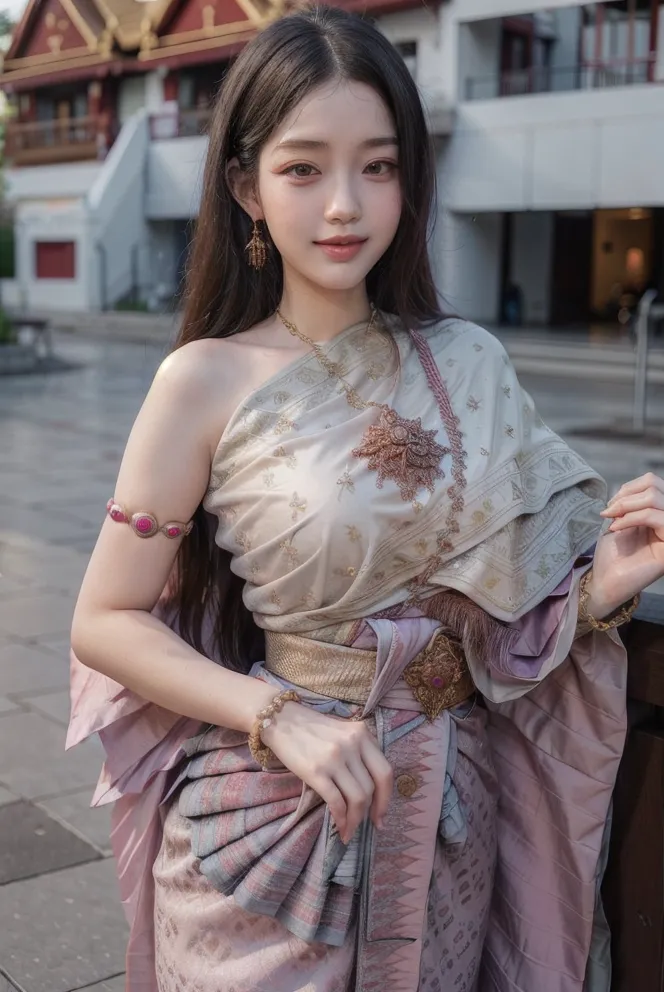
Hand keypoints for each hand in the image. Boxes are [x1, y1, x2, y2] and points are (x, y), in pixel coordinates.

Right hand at [261, 702, 392, 844]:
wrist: (280, 719)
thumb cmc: (312, 729)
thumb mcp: (344, 732)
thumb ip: (360, 752)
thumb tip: (370, 791)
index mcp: (362, 734)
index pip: (385, 772)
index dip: (386, 798)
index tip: (381, 815)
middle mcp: (352, 744)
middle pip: (372, 788)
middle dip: (372, 812)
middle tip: (368, 825)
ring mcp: (334, 758)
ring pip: (356, 798)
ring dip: (355, 820)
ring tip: (349, 830)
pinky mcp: (315, 771)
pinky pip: (336, 801)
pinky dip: (340, 818)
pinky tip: (338, 824)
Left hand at [592, 472, 663, 613]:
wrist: (604, 582)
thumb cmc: (611, 556)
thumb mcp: (619, 521)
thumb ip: (628, 503)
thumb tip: (631, 488)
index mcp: (657, 514)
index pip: (654, 483)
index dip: (630, 487)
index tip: (611, 504)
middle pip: (656, 487)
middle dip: (627, 495)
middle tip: (610, 511)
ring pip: (656, 500)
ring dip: (627, 506)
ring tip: (612, 519)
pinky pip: (658, 518)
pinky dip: (632, 517)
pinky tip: (616, 528)